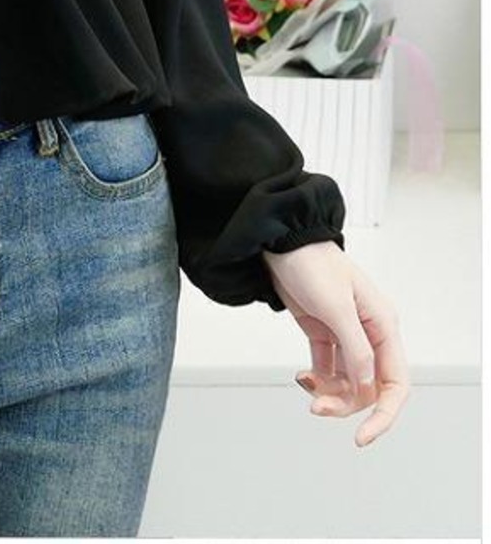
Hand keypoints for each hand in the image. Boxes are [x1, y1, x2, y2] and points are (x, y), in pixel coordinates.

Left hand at [262, 242, 410, 447]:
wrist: (280, 241)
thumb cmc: (311, 263)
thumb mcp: (335, 306)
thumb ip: (355, 348)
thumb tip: (367, 385)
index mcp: (383, 326)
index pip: (395, 382)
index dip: (384, 414)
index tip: (364, 435)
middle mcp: (369, 333)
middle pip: (369, 387)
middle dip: (346, 403)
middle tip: (317, 408)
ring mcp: (345, 333)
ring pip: (347, 380)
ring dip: (329, 392)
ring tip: (306, 387)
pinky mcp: (323, 331)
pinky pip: (327, 367)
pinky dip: (317, 379)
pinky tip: (302, 378)